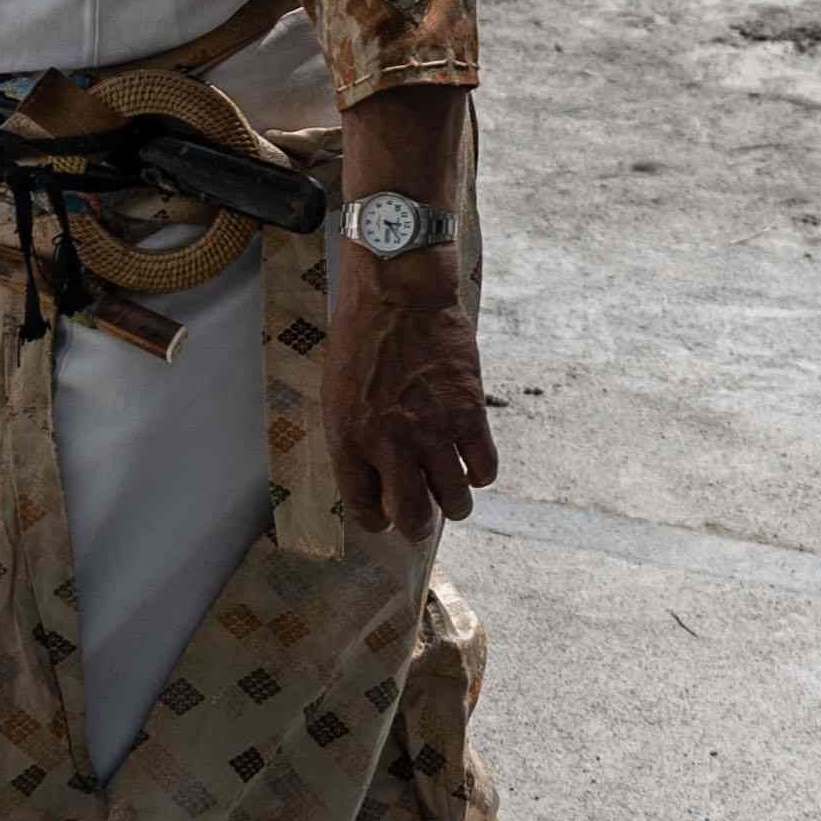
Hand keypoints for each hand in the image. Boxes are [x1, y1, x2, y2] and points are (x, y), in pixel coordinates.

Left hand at [325, 231, 493, 533]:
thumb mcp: (337, 392)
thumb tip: (371, 474)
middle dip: (418, 527)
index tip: (385, 516)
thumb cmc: (361, 337)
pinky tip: (472, 465)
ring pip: (454, 499)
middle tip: (422, 522)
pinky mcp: (468, 413)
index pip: (364, 508)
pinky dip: (480, 474)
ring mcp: (432, 431)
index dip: (377, 520)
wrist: (399, 293)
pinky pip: (484, 467)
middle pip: (413, 516)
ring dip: (454, 504)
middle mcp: (390, 444)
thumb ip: (352, 438)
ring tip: (452, 497)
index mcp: (349, 440)